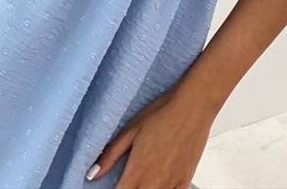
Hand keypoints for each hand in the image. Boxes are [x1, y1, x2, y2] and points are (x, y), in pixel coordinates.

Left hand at [87, 85, 216, 188]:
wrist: (193, 105)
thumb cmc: (162, 112)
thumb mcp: (131, 129)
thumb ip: (111, 154)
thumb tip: (92, 173)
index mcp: (137, 170)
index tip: (110, 186)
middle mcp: (154, 182)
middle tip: (127, 181)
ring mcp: (171, 184)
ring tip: (141, 181)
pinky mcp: (185, 181)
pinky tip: (159, 185)